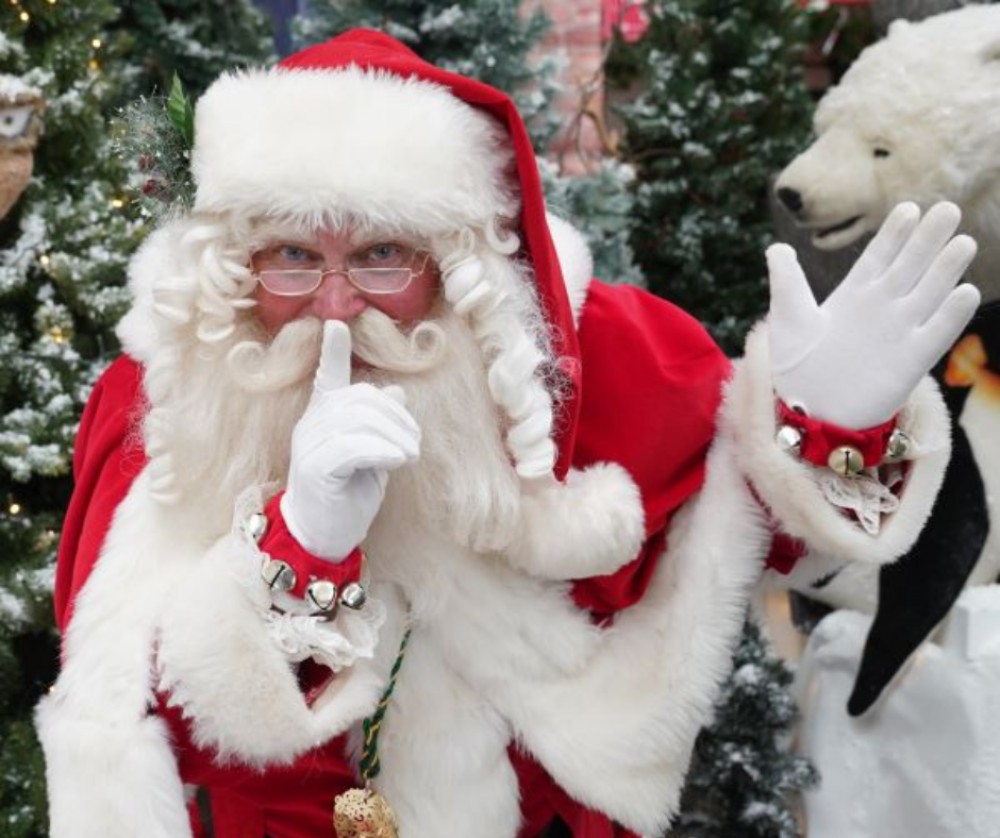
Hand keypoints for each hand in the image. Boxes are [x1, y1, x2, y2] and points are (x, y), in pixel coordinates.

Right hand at [281, 321, 419, 559]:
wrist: (323, 536)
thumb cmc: (347, 495)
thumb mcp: (372, 455)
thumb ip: (381, 425)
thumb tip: (397, 391)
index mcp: (323, 418)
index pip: (326, 376)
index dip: (332, 351)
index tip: (336, 324)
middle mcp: (311, 425)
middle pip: (360, 398)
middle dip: (397, 417)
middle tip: (414, 444)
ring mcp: (309, 445)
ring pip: (360, 420)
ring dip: (396, 437)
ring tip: (409, 456)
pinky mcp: (314, 468)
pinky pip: (354, 446)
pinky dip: (383, 451)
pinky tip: (398, 462)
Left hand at [767, 202, 980, 428]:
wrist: (808, 410)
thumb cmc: (796, 365)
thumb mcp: (787, 317)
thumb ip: (786, 281)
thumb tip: (775, 248)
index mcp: (854, 295)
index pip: (879, 256)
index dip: (894, 233)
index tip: (909, 207)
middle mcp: (882, 309)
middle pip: (910, 267)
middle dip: (928, 239)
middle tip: (948, 208)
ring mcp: (899, 332)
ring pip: (929, 293)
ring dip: (946, 269)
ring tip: (963, 241)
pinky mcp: (912, 361)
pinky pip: (936, 334)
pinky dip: (951, 315)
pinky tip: (966, 291)